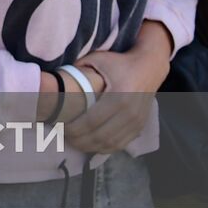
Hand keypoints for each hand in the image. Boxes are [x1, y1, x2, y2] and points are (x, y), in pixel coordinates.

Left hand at [63, 21, 173, 153]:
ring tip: (74, 141)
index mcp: (119, 96)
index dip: (74, 129)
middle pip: (100, 137)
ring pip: (110, 144)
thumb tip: (57, 81)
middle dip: (79, 140)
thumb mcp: (97, 59)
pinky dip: (104, 148)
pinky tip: (90, 144)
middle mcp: (130, 113)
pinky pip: (120, 144)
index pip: (91, 122)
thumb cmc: (119, 62)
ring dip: (90, 146)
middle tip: (63, 136)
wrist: (150, 66)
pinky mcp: (140, 127)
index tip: (60, 126)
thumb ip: (78, 70)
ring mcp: (137, 122)